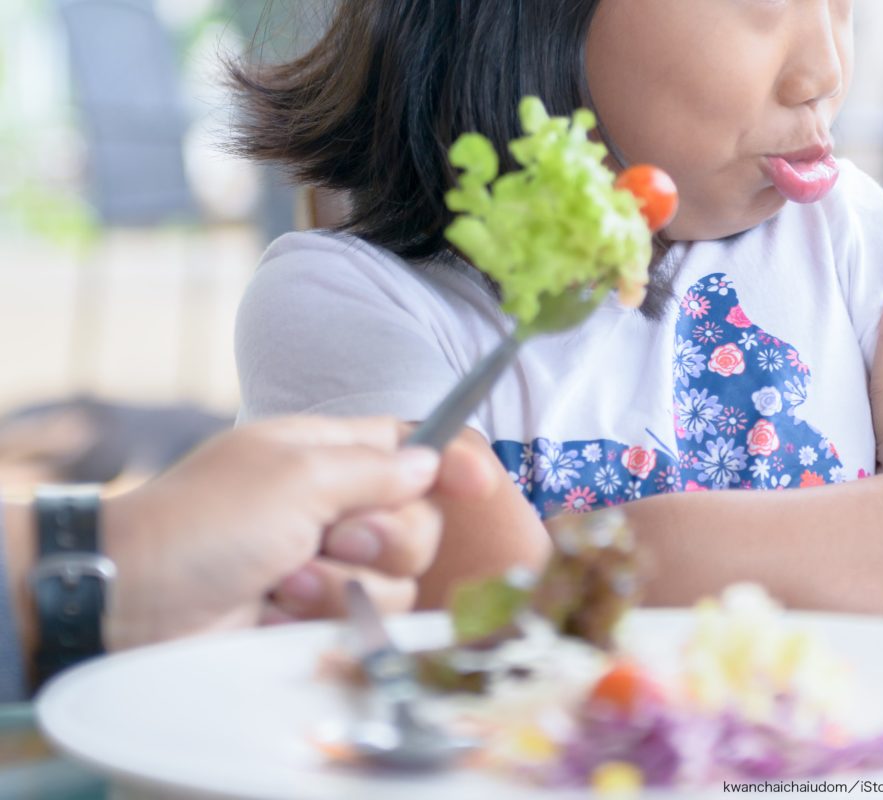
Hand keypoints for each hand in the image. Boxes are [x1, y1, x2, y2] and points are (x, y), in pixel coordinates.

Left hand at [101, 416, 493, 648]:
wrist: (133, 601)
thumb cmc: (206, 521)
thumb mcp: (296, 476)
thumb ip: (376, 468)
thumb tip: (433, 463)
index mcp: (327, 452)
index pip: (410, 444)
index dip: (449, 460)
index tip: (479, 481)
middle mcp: (333, 503)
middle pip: (417, 519)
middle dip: (382, 536)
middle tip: (331, 537)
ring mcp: (326, 560)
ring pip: (395, 577)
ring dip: (340, 583)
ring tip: (283, 579)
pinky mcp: (314, 612)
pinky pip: (360, 617)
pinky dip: (317, 614)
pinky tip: (273, 608)